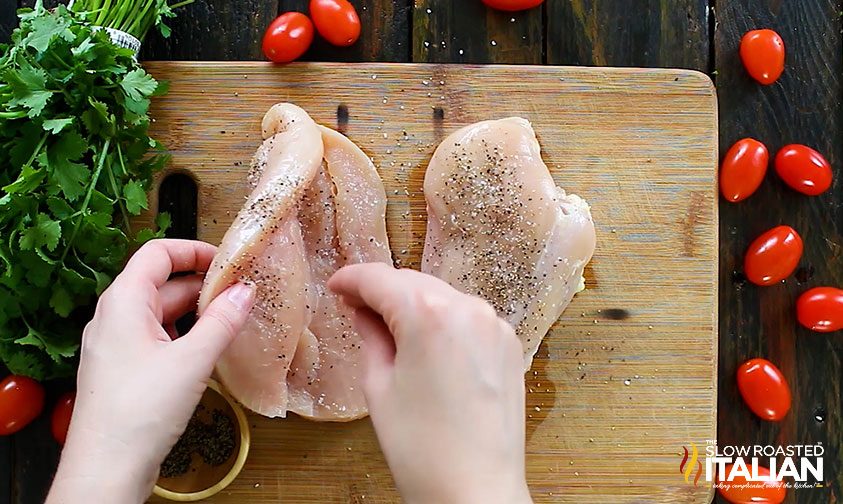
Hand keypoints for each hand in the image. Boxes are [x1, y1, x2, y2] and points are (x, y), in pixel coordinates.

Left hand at [47, 239, 254, 503]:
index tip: (227, 259)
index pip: (157, 253)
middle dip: (201, 284)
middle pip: (161, 283)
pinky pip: (155, 338)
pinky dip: (183, 335)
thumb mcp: (192, 361)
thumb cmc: (140, 411)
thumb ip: (222, 322)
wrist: (106, 468)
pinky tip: (208, 348)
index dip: (193, 250)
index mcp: (123, 302)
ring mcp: (116, 345)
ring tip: (232, 318)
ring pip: (160, 313)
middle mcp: (114, 317)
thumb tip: (246, 291)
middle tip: (240, 291)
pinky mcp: (122, 370)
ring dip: (195, 312)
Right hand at [328, 263, 531, 503]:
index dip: (352, 279)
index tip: (335, 286)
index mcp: (429, 314)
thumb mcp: (379, 388)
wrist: (477, 491)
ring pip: (443, 297)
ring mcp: (495, 325)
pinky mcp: (509, 345)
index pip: (380, 278)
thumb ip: (371, 337)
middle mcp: (468, 308)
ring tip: (390, 331)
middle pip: (414, 281)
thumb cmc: (421, 449)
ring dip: (415, 305)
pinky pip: (468, 319)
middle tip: (355, 308)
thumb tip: (363, 311)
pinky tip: (427, 346)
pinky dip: (444, 322)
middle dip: (383, 291)